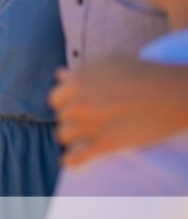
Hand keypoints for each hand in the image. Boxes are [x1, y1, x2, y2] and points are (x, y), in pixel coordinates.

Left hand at [49, 56, 187, 166]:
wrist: (170, 94)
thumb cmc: (141, 74)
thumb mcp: (107, 63)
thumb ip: (81, 71)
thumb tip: (60, 75)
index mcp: (77, 81)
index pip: (54, 99)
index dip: (65, 103)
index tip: (75, 107)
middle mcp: (79, 103)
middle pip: (61, 118)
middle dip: (71, 120)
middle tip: (85, 122)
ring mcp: (90, 125)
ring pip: (64, 136)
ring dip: (72, 138)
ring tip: (83, 137)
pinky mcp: (105, 144)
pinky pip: (76, 158)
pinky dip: (71, 161)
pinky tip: (71, 161)